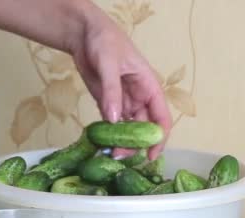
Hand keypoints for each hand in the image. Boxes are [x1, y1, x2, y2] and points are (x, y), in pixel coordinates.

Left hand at [69, 8, 170, 159]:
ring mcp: (122, 101)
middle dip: (135, 145)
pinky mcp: (106, 102)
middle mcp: (138, 97)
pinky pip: (110, 122)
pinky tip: (100, 144)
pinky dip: (107, 134)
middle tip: (118, 156)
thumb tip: (113, 120)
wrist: (84, 34)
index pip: (161, 117)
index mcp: (148, 86)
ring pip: (127, 128)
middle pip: (142, 128)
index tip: (150, 156)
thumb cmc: (104, 41)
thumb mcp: (108, 64)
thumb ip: (111, 92)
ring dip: (121, 142)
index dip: (159, 138)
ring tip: (108, 154)